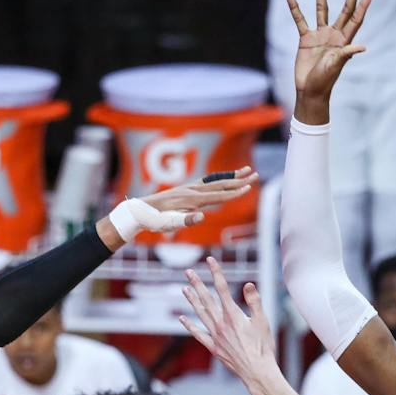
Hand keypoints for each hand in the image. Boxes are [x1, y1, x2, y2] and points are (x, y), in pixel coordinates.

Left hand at [141, 166, 255, 224]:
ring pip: (215, 181)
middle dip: (239, 180)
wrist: (140, 210)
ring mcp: (189, 188)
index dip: (235, 193)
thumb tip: (202, 217)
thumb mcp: (169, 224)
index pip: (218, 196)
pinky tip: (224, 178)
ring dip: (231, 176)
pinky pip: (207, 182)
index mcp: (191, 200)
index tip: (249, 187)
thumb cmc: (155, 221)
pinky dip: (219, 179)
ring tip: (246, 169)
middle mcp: (192, 191)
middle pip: (220, 185)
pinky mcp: (186, 189)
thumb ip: (186, 220)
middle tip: (255, 175)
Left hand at [179, 257, 278, 385]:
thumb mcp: (263, 321)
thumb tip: (248, 284)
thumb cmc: (263, 347)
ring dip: (191, 300)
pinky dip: (189, 325)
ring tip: (184, 289)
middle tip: (188, 272)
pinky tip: (182, 318)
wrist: (257, 372)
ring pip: (200, 313)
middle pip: (206, 299)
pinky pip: (198, 334)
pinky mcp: (213, 347)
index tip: (210, 260)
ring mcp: (215, 336)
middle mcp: (221, 324)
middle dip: (197, 283)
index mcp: (233, 315)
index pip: (222, 288)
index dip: (216, 273)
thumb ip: (254, 301)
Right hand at [287, 0, 371, 106]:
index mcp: (344, 40)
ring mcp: (319, 35)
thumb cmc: (325, 80)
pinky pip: (300, 20)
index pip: (356, 18)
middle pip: (344, 9)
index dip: (363, 5)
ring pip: (321, 9)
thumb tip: (363, 46)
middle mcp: (334, 34)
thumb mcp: (336, 65)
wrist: (309, 90)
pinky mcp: (305, 39)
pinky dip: (295, 8)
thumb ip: (346, 54)